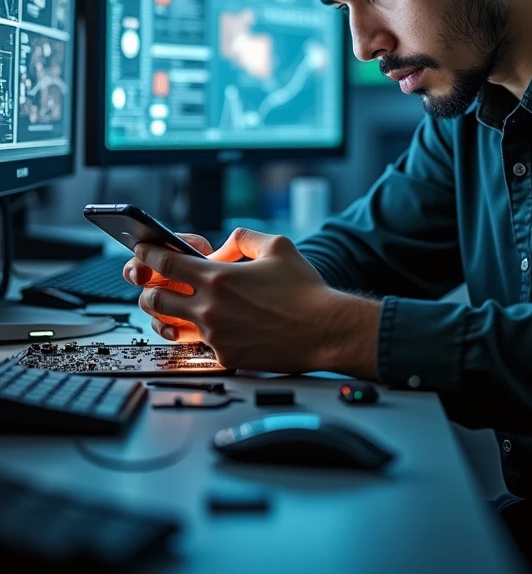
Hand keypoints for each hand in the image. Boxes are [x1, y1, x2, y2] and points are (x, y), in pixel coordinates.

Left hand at [130, 228, 380, 376]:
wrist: (324, 330)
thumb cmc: (305, 290)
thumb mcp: (277, 246)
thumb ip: (243, 238)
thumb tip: (224, 245)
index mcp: (219, 276)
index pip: (165, 263)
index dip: (148, 255)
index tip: (142, 250)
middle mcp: (210, 307)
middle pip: (155, 298)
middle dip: (147, 288)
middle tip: (151, 283)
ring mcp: (215, 335)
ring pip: (168, 326)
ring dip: (162, 314)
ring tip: (168, 307)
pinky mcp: (225, 357)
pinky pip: (196, 346)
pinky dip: (193, 334)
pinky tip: (199, 327)